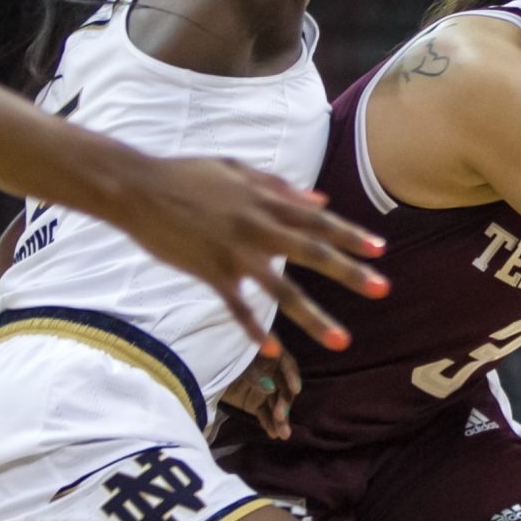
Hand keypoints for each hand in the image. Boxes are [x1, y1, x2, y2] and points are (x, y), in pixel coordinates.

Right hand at [106, 156, 386, 352]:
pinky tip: (273, 350)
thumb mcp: (236, 170)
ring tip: (342, 339)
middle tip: (383, 289)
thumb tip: (321, 201)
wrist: (137, 187)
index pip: (318, 220)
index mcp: (265, 201)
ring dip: (315, 316)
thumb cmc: (186, 175)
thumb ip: (279, 187)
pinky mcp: (210, 272)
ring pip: (282, 289)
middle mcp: (257, 227)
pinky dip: (255, 328)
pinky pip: (238, 306)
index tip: (380, 250)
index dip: (351, 235)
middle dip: (350, 272)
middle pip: (313, 252)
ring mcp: (234, 252)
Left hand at [219, 346, 301, 441]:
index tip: (296, 390)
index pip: (285, 363)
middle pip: (282, 386)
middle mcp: (270, 371)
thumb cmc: (217, 354)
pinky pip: (263, 413)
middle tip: (280, 416)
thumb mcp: (236, 358)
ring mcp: (261, 388)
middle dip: (284, 402)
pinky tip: (273, 434)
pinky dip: (268, 423)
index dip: (291, 375)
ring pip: (275, 403)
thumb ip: (253, 370)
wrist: (197, 370)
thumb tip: (270, 387)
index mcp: (268, 353)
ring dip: (280, 418)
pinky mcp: (253, 403)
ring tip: (283, 434)